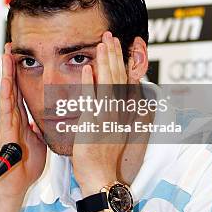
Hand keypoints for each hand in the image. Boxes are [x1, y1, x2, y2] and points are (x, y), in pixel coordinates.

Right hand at [0, 43, 46, 198]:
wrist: (17, 183)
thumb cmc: (27, 166)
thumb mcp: (38, 141)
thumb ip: (39, 128)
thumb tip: (44, 120)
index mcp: (22, 118)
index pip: (21, 90)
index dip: (21, 74)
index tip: (22, 58)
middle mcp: (13, 116)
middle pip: (13, 85)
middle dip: (11, 66)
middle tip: (10, 47)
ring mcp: (8, 120)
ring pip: (7, 91)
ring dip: (6, 72)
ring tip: (6, 54)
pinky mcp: (6, 128)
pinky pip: (6, 106)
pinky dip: (6, 92)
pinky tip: (6, 78)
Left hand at [72, 31, 130, 195]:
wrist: (101, 176)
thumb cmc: (104, 156)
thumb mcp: (114, 130)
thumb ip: (114, 112)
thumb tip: (112, 96)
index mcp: (121, 111)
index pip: (123, 79)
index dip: (120, 61)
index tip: (117, 45)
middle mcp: (117, 111)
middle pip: (117, 76)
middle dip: (114, 54)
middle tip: (110, 35)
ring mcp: (106, 115)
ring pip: (107, 82)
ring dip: (105, 61)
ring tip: (102, 43)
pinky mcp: (93, 122)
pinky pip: (92, 98)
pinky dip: (90, 82)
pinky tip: (87, 68)